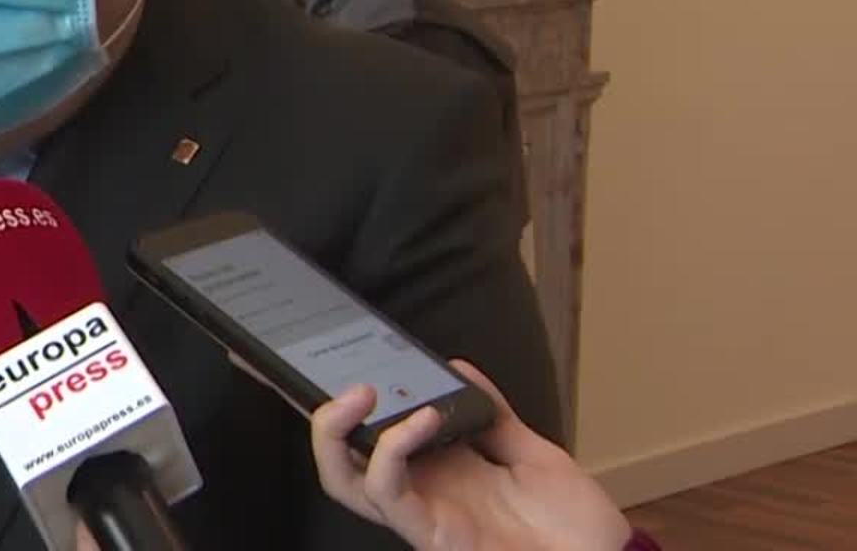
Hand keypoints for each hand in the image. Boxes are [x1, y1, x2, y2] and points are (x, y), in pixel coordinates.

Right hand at [311, 360, 630, 550]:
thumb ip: (492, 414)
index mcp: (436, 470)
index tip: (335, 359)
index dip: (341, 408)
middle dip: (322, 419)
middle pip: (339, 462)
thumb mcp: (532, 453)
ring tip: (366, 390)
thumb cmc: (571, 521)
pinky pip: (390, 492)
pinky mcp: (431, 533)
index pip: (370, 436)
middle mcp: (419, 491)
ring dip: (340, 430)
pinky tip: (424, 418)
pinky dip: (394, 449)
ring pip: (344, 479)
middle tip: (342, 379)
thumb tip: (457, 366)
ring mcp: (420, 514)